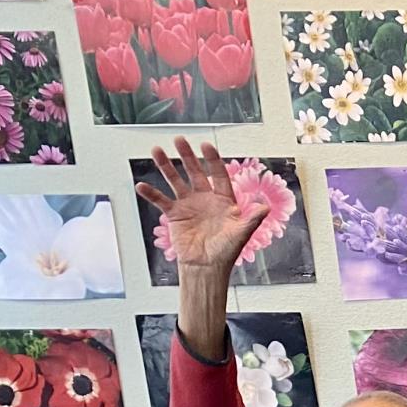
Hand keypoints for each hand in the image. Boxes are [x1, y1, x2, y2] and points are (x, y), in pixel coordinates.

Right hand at [134, 138, 267, 273]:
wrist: (207, 267)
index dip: (213, 160)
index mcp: (224, 201)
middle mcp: (206, 199)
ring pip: (176, 180)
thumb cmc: (226, 252)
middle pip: (196, 172)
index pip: (219, 175)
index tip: (206, 146)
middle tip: (179, 140)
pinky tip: (141, 185)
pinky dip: (151, 193)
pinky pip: (161, 200)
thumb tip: (266, 206)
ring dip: (166, 166)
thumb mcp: (242, 233)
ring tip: (157, 150)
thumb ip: (252, 218)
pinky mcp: (175, 214)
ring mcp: (189, 205)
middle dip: (188, 156)